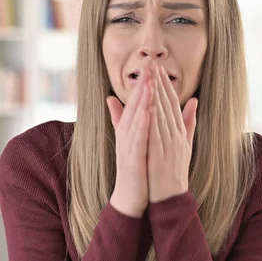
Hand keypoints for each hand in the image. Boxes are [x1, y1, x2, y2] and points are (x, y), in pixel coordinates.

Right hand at [107, 65, 152, 217]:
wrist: (130, 196)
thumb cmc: (133, 167)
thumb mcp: (128, 139)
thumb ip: (121, 119)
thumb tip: (111, 98)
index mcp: (128, 129)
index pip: (136, 102)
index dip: (143, 83)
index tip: (151, 65)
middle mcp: (125, 134)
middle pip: (134, 106)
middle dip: (142, 85)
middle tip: (149, 65)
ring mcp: (127, 145)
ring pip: (136, 118)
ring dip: (143, 100)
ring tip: (150, 82)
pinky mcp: (132, 157)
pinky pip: (138, 137)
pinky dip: (143, 123)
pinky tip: (149, 111)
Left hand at [147, 63, 198, 202]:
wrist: (171, 196)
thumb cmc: (175, 170)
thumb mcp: (185, 144)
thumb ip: (189, 122)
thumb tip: (194, 100)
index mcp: (180, 131)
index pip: (173, 102)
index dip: (165, 84)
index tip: (158, 68)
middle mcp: (177, 134)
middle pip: (168, 104)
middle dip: (160, 83)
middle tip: (153, 64)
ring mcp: (170, 144)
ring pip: (162, 114)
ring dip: (155, 95)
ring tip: (149, 78)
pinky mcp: (162, 154)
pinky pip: (157, 133)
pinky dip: (153, 119)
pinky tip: (148, 105)